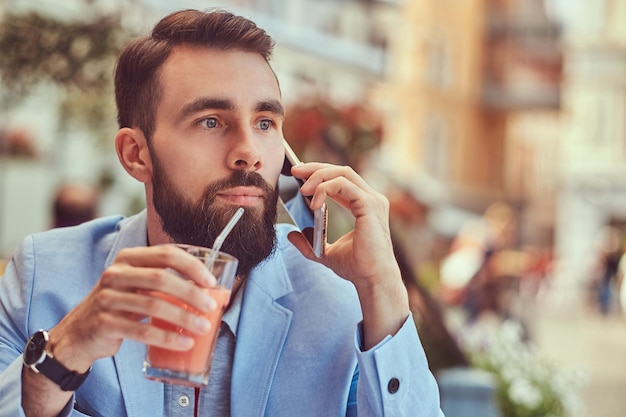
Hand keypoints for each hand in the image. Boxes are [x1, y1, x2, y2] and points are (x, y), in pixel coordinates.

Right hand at [47, 245, 217, 371]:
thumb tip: (210, 291)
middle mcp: (115, 273)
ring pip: (153, 304)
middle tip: (211, 307)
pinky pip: (141, 330)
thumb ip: (164, 282)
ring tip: (202, 327)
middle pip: (161, 278)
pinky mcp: (104, 323)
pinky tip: (183, 343)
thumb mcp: (137, 286)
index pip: (166, 254)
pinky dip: (167, 337)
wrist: (78, 334)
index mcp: (128, 258)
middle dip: (191, 293)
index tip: (211, 282)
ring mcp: (107, 298)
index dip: (192, 266)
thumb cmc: (119, 306)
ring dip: (183, 318)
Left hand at [288, 163, 397, 286]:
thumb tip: (291, 234)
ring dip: (319, 176)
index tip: (299, 174)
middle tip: (295, 170)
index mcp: (364, 205)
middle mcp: (371, 199)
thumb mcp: (325, 253)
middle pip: (342, 170)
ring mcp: (372, 200)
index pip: (341, 179)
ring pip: (343, 173)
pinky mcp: (370, 205)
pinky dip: (325, 189)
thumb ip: (309, 243)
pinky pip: (343, 185)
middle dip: (316, 167)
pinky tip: (314, 203)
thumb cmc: (357, 267)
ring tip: (302, 190)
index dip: (320, 173)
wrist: (372, 280)